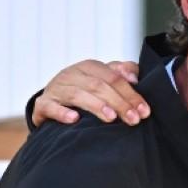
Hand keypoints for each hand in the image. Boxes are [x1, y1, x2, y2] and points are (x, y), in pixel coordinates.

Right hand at [31, 60, 147, 127]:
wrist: (51, 103)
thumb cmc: (84, 91)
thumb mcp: (103, 79)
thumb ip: (121, 73)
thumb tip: (135, 76)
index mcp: (89, 67)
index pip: (114, 77)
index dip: (131, 93)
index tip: (144, 111)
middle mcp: (71, 74)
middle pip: (98, 85)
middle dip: (119, 103)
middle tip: (134, 120)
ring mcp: (56, 89)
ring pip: (77, 94)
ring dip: (96, 106)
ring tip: (111, 118)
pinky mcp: (42, 105)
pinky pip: (50, 107)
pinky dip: (62, 112)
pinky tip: (74, 119)